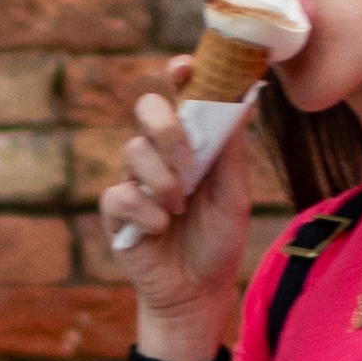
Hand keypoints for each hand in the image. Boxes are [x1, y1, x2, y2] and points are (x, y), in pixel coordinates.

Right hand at [102, 59, 258, 327]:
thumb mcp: (235, 196)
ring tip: (180, 209)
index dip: (182, 74)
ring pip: (133, 150)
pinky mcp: (116, 211)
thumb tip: (244, 99)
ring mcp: (135, 180)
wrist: (198, 292)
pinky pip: (120, 193)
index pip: (182, 96)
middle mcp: (161, 155)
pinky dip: (145, 211)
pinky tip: (160, 228)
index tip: (185, 68)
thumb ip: (231, 151)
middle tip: (188, 160)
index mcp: (192, 144)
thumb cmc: (218, 241)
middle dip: (166, 127)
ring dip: (163, 181)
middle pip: (147, 109)